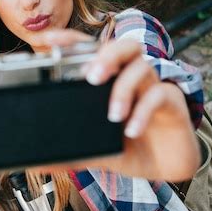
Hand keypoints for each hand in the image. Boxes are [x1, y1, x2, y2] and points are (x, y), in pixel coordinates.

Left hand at [36, 28, 199, 181]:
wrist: (167, 170)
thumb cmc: (132, 150)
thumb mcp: (98, 152)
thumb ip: (71, 154)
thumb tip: (38, 164)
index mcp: (112, 82)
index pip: (93, 51)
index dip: (72, 40)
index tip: (48, 39)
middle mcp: (132, 78)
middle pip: (124, 46)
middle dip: (106, 55)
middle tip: (91, 77)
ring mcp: (153, 87)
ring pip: (142, 65)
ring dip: (124, 88)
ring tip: (113, 115)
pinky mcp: (173, 102)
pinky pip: (159, 95)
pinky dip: (143, 112)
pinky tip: (131, 131)